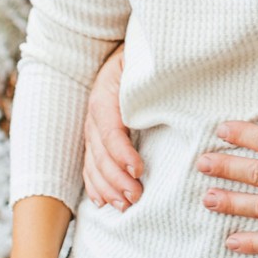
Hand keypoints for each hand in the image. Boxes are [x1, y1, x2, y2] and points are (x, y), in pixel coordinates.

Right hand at [80, 46, 141, 209]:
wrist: (127, 53)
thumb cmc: (143, 59)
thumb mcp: (145, 62)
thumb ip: (150, 80)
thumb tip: (169, 94)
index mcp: (105, 96)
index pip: (109, 130)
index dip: (121, 152)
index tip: (138, 169)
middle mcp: (94, 115)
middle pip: (99, 153)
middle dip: (116, 179)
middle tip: (136, 196)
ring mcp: (91, 129)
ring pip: (93, 164)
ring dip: (107, 188)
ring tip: (125, 205)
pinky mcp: (95, 139)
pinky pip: (89, 166)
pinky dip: (95, 186)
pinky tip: (102, 202)